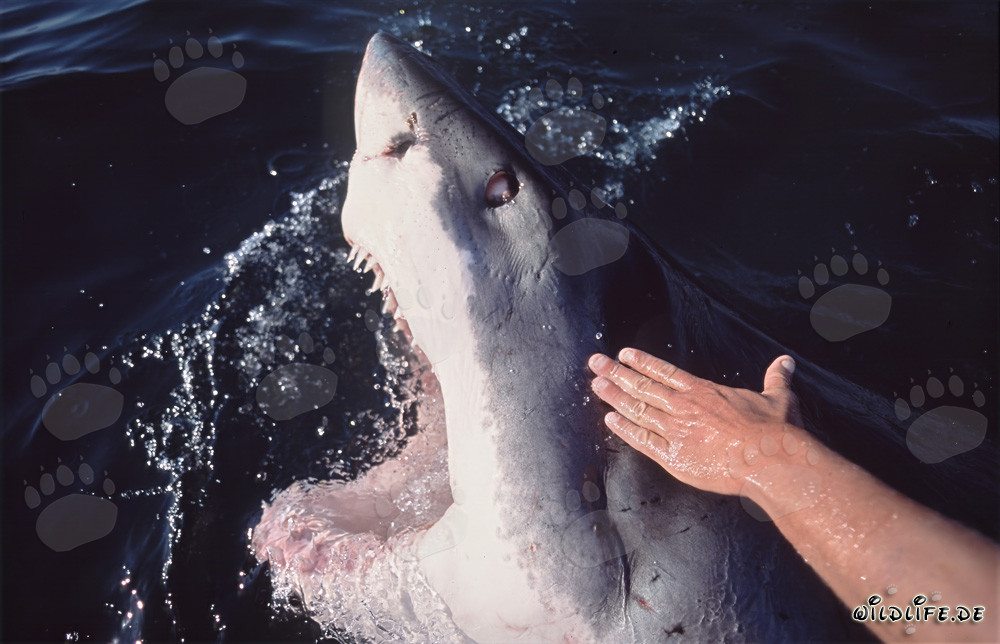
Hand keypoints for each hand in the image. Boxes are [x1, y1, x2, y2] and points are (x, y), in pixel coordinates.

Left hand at [588, 349, 815, 498]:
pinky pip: (643, 441)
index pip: (665, 372)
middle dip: (616, 374)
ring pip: (638, 410)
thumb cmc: (774, 431)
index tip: (624, 354)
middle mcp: (684, 408)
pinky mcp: (674, 457)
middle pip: (643, 387)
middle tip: (595, 363)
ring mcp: (676, 431)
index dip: (642, 363)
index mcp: (704, 392)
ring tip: (595, 385)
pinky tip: (609, 420)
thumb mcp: (778, 398)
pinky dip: (625, 430)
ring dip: (615, 397)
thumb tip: (786, 362)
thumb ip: (776, 378)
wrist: (770, 461)